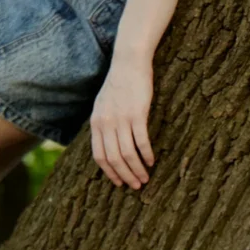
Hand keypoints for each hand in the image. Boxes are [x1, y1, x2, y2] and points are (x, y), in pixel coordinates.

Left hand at [91, 50, 154, 188]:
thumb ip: (103, 124)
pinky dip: (146, 154)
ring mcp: (121, 119)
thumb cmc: (119, 84)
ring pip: (127, 153)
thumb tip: (108, 144)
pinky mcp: (137, 114)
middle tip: (136, 185)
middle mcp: (106, 123)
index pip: (99, 156)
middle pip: (114, 158)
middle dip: (125, 176)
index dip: (109, 173)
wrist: (129, 63)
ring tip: (146, 178)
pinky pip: (141, 141)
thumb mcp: (103, 105)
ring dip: (137, 169)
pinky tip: (152, 161)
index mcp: (96, 123)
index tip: (119, 183)